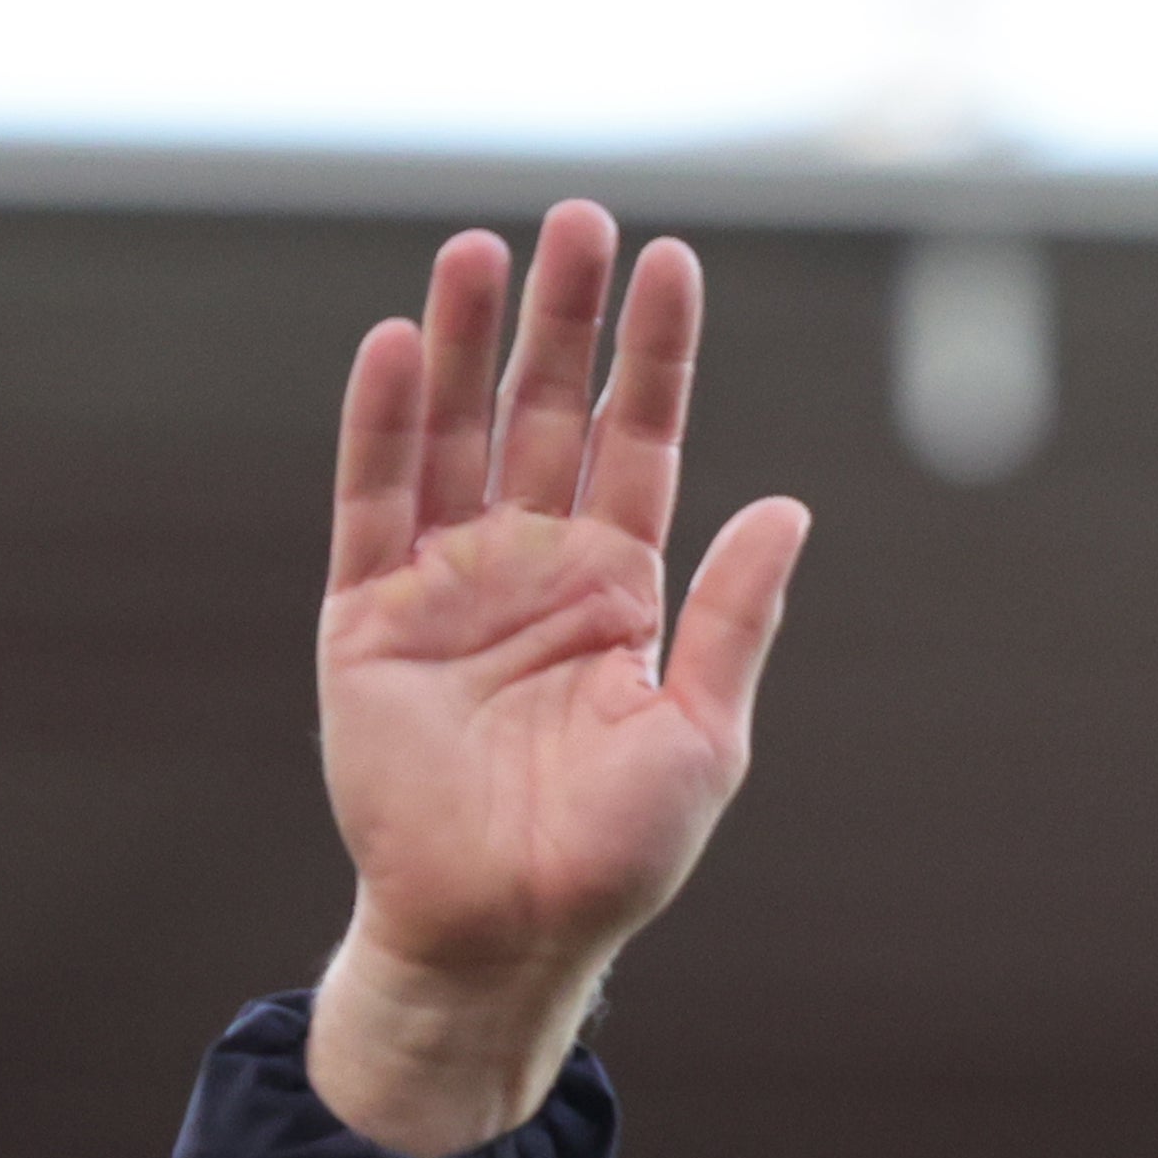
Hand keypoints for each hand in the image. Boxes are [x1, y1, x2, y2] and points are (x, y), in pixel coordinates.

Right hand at [308, 201, 812, 1155]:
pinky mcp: (368, 621)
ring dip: (471, 345)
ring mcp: (446, 587)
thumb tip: (788, 507)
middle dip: (563, 320)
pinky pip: (374, 503)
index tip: (672, 262)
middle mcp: (530, 569)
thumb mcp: (700, 736)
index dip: (653, 356)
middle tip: (578, 221)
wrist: (503, 937)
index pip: (639, 441)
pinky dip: (386, 424)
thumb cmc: (610, 858)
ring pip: (458, 436)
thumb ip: (735, 620)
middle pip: (547, 414)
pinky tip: (403, 344)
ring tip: (483, 249)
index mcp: (616, 589)